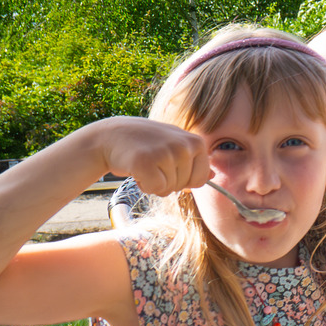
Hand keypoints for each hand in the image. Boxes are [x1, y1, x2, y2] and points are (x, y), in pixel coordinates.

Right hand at [93, 118, 210, 197]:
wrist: (112, 136)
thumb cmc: (146, 143)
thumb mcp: (175, 146)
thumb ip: (194, 160)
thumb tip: (214, 175)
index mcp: (196, 142)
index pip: (201, 179)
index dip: (183, 179)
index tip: (170, 165)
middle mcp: (185, 145)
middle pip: (184, 186)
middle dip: (167, 181)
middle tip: (153, 162)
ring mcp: (167, 152)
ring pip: (169, 189)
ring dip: (154, 182)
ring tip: (145, 163)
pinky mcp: (147, 162)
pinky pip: (156, 189)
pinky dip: (145, 185)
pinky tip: (137, 169)